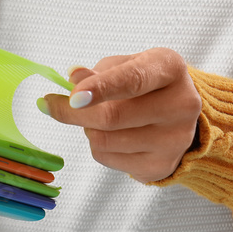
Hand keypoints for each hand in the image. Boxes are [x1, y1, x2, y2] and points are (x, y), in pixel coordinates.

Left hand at [40, 48, 201, 182]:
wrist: (177, 114)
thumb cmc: (145, 83)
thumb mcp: (125, 65)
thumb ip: (99, 72)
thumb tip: (73, 78)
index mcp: (170, 69)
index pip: (133, 80)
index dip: (101, 88)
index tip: (73, 97)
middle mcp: (181, 105)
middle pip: (113, 117)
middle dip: (73, 112)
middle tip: (51, 104)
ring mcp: (174, 140)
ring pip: (104, 140)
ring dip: (88, 128)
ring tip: (99, 119)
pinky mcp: (161, 166)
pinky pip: (107, 158)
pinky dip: (98, 146)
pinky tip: (114, 135)